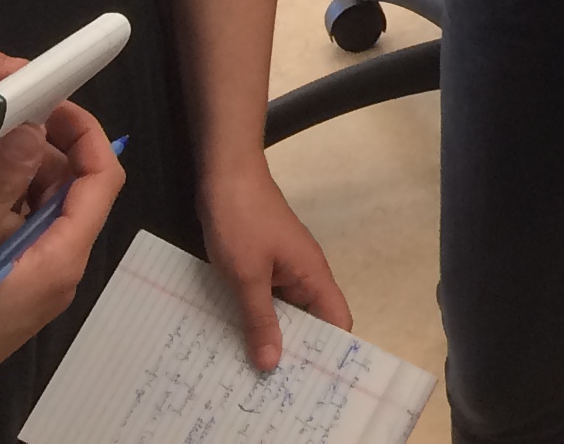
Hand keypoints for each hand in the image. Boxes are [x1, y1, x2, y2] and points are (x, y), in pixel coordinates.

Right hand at [0, 101, 123, 403]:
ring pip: (27, 211)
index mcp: (61, 256)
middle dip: (23, 161)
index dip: (83, 133)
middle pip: (63, 190)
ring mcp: (30, 280)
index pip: (101, 178)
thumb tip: (33, 129)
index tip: (47, 103)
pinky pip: (3, 237)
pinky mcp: (3, 289)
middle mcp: (56, 267)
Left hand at [199, 155, 350, 373]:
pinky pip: (267, 299)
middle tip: (275, 389)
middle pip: (312, 321)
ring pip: (286, 311)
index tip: (314, 384)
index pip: (337, 320)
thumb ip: (260, 320)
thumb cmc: (242, 222)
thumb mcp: (247, 276)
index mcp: (313, 275)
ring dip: (273, 336)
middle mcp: (304, 274)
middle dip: (297, 352)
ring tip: (253, 372)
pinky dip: (256, 318)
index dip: (331, 352)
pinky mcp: (263, 262)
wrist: (226, 175)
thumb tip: (272, 364)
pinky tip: (236, 338)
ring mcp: (284, 267)